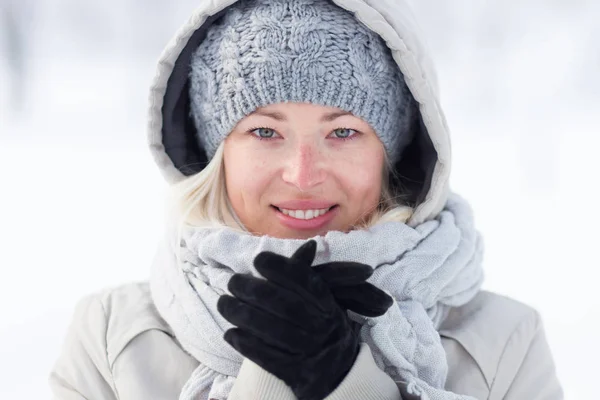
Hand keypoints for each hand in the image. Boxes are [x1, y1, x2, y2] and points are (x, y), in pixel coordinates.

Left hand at [217, 240, 392, 399]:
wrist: (338, 372)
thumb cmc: (323, 326)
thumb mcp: (323, 300)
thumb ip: (307, 276)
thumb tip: (309, 245)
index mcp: (327, 304)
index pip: (304, 280)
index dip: (280, 268)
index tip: (258, 260)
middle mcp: (321, 325)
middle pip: (283, 303)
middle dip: (252, 290)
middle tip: (233, 282)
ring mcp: (310, 350)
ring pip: (271, 329)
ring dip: (241, 314)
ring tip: (223, 304)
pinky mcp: (297, 373)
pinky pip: (267, 357)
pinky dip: (245, 344)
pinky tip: (230, 333)